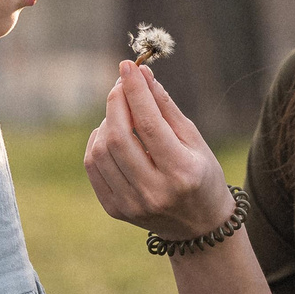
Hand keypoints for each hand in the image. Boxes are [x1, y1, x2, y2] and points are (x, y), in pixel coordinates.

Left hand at [84, 62, 235, 242]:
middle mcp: (155, 192)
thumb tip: (141, 75)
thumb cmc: (201, 175)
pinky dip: (97, 142)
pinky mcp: (115, 209)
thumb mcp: (194, 140)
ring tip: (122, 114)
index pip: (149, 125)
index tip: (128, 67)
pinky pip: (93, 166)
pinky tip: (111, 134)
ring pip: (101, 150)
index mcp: (182, 173)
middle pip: (119, 137)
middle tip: (121, 85)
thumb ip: (165, 107)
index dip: (135, 91)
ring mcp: (132, 204)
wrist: (198, 227)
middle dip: (116, 102)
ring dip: (106, 121)